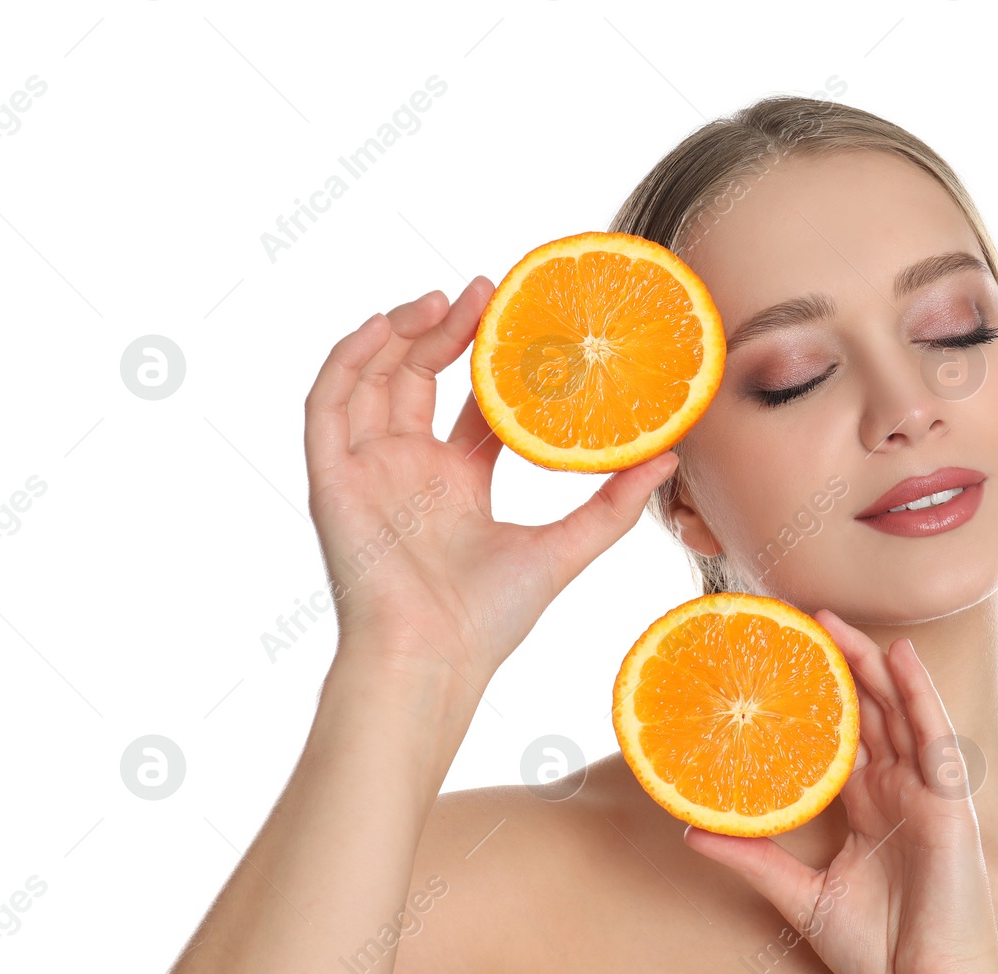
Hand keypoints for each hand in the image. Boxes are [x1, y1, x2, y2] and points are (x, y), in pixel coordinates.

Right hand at [304, 279, 678, 687]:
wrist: (432, 658)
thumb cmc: (489, 620)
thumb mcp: (565, 548)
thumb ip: (614, 504)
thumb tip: (669, 457)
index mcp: (458, 485)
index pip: (475, 405)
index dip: (493, 359)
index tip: (520, 315)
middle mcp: (410, 471)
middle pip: (422, 378)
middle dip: (450, 329)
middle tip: (485, 290)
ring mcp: (368, 472)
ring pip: (374, 379)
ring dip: (403, 332)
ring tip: (445, 299)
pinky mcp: (332, 479)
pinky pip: (328, 404)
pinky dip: (349, 360)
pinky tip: (384, 327)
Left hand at [682, 609, 997, 973]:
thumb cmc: (878, 954)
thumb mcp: (800, 897)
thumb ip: (754, 859)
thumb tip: (690, 832)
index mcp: (870, 807)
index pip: (840, 735)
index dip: (813, 697)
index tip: (777, 661)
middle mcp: (898, 790)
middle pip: (867, 711)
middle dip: (837, 664)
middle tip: (798, 621)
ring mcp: (926, 793)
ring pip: (897, 710)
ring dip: (868, 663)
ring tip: (834, 622)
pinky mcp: (949, 804)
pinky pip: (933, 736)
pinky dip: (917, 693)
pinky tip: (899, 656)